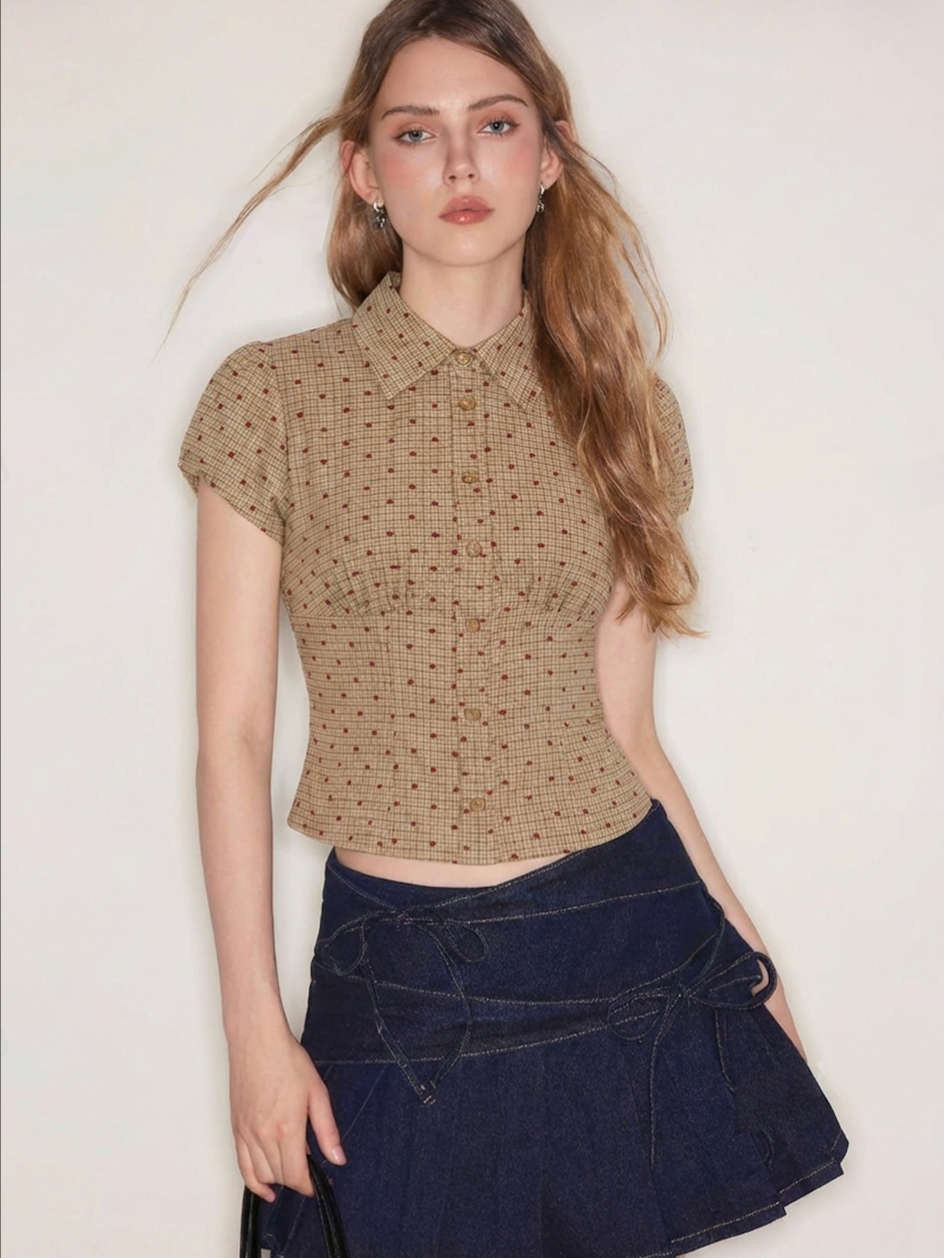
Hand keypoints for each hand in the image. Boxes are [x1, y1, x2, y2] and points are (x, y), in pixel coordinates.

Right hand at [228, 1021, 346, 1203]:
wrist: (257, 1041)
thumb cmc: (286, 1060)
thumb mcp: (317, 1093)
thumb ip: (327, 1130)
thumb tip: (337, 1158)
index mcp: (287, 1128)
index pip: (296, 1175)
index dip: (309, 1185)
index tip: (318, 1184)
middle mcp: (263, 1135)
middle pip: (280, 1177)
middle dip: (297, 1179)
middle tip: (310, 1169)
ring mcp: (246, 1133)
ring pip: (261, 1175)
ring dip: (278, 1179)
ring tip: (292, 1170)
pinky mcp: (236, 1129)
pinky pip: (242, 1166)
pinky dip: (253, 1182)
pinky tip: (265, 1188)